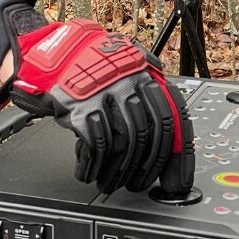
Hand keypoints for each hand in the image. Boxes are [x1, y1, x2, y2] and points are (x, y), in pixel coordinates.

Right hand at [8, 18, 192, 195]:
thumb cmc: (96, 67)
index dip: (179, 153)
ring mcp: (106, 95)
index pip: (173, 118)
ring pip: (124, 143)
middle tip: (138, 185)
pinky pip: (96, 144)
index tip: (177, 180)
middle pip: (149, 135)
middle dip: (146, 168)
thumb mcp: (131, 72)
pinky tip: (89, 173)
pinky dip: (93, 165)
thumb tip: (176, 141)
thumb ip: (153, 97)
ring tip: (109, 183)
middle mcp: (130, 84)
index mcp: (147, 76)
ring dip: (117, 171)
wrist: (60, 53)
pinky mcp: (82, 106)